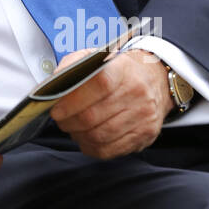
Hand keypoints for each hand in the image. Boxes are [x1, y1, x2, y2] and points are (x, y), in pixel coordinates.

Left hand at [50, 49, 172, 158]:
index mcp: (123, 69)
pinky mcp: (146, 135)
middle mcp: (137, 93)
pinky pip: (111, 150)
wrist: (156, 80)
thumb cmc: (119, 70)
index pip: (98, 85)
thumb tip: (52, 86)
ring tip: (72, 128)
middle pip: (94, 116)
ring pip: (100, 136)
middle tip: (60, 120)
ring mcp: (144, 116)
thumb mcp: (97, 57)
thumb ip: (73, 66)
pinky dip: (91, 147)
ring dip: (78, 136)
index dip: (72, 101)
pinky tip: (86, 139)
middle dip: (69, 122)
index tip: (56, 109)